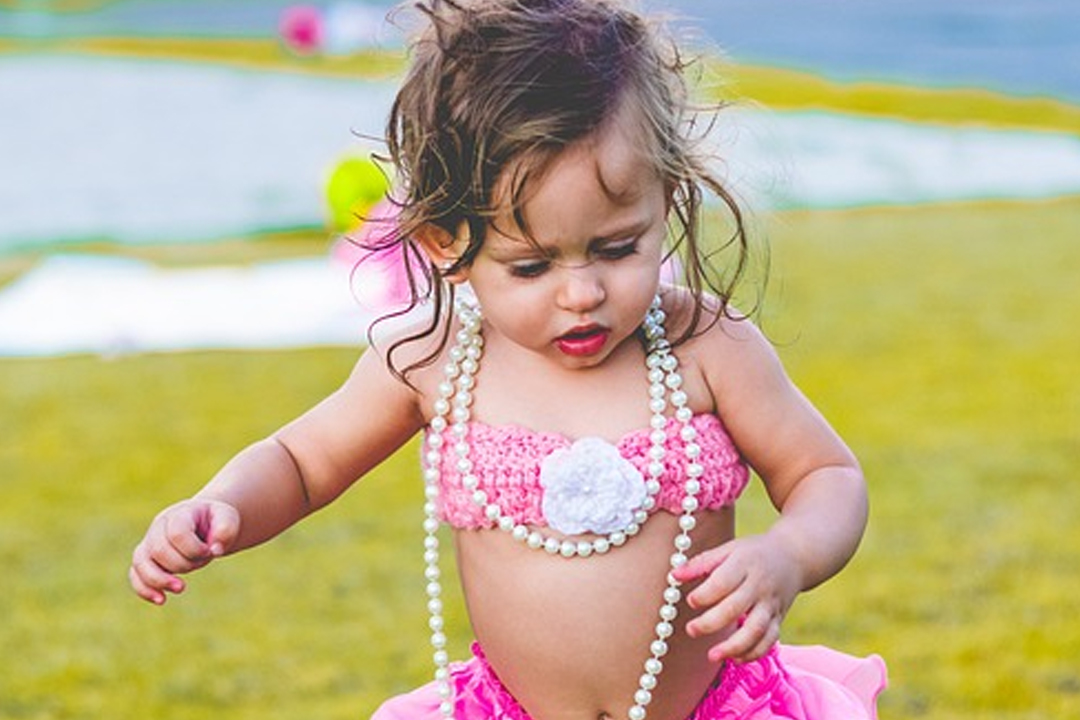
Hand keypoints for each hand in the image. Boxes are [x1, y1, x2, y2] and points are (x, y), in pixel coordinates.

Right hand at [128, 499, 240, 604]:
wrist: (204, 522)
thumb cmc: (215, 521)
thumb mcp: (228, 518)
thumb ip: (225, 530)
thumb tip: (215, 550)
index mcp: (179, 514)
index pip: (177, 533)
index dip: (194, 548)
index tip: (210, 551)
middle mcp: (158, 527)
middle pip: (160, 550)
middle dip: (184, 563)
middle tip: (203, 561)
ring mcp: (149, 543)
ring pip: (141, 563)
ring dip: (160, 580)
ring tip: (181, 588)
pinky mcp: (146, 559)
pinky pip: (135, 575)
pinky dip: (144, 589)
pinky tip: (161, 600)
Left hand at [671, 533, 802, 663]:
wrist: (795, 557)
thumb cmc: (754, 553)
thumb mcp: (729, 549)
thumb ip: (702, 563)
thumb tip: (674, 576)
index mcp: (745, 563)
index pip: (723, 582)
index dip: (704, 594)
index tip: (690, 601)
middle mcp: (759, 585)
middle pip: (735, 608)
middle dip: (710, 623)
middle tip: (691, 630)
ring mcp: (771, 605)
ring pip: (755, 630)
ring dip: (733, 646)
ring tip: (711, 655)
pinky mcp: (779, 619)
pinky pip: (768, 641)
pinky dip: (753, 653)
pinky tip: (734, 658)